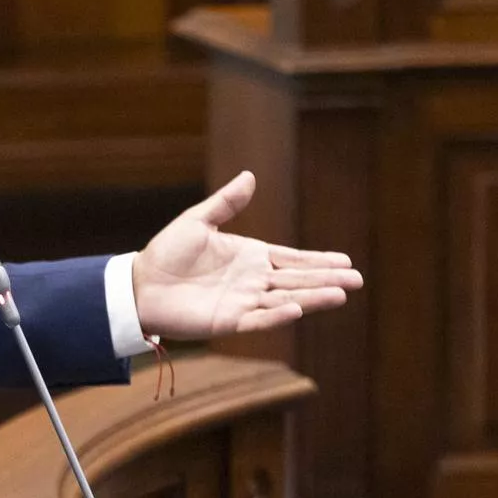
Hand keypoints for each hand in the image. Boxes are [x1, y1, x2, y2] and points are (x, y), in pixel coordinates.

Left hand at [132, 172, 362, 339]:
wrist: (140, 284)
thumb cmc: (167, 253)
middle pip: (297, 280)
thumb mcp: (198, 221)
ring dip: (312, 298)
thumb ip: (226, 202)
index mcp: (250, 257)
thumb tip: (250, 176)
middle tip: (357, 280)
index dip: (318, 261)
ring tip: (340, 294)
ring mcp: (243, 302)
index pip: (292, 259)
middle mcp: (252, 281)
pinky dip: (278, 315)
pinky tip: (298, 309)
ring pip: (285, 299)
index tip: (346, 260)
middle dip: (327, 279)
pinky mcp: (228, 321)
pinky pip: (258, 319)